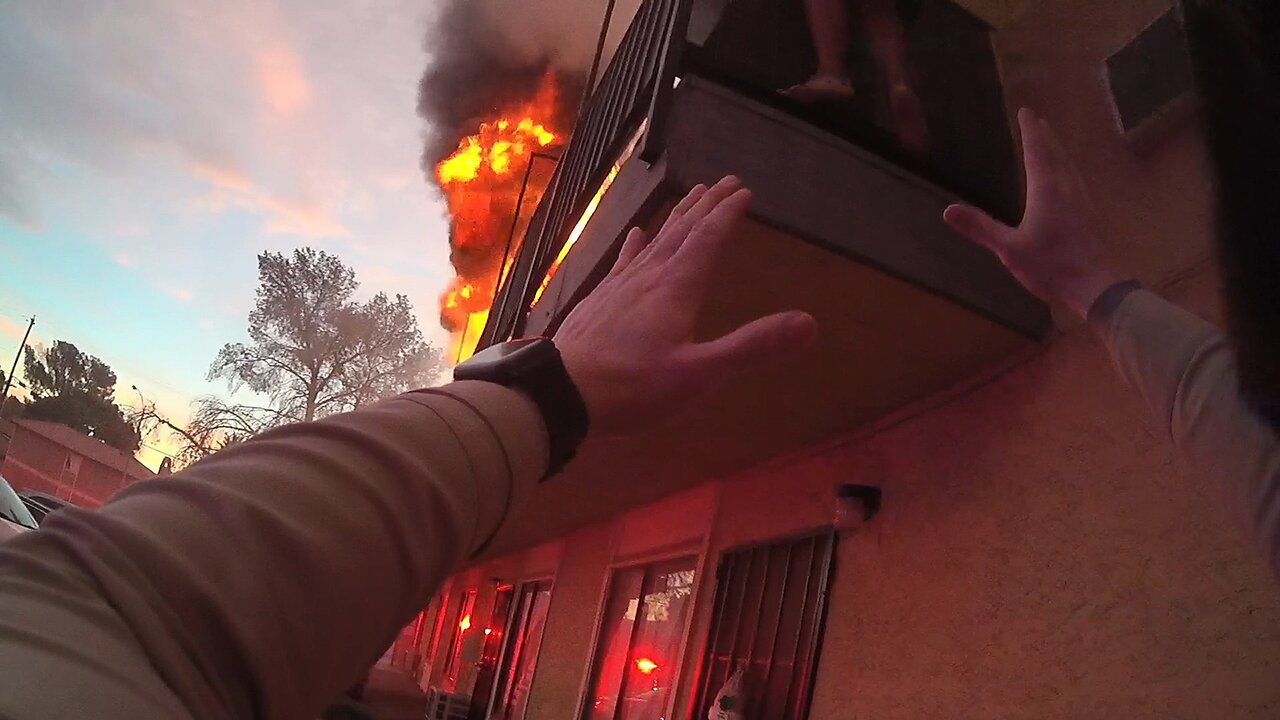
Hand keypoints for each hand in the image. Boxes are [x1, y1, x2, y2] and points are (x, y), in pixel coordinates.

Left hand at [554, 176, 817, 433]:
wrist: (558, 394)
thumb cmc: (632, 387)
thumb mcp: (699, 375)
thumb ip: (752, 348)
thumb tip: (810, 324)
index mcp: (677, 288)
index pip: (708, 240)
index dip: (727, 215)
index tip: (744, 191)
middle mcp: (649, 277)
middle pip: (682, 231)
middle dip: (706, 206)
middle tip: (724, 182)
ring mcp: (620, 286)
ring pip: (655, 241)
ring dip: (677, 217)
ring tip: (691, 196)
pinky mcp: (599, 300)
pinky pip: (625, 260)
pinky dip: (638, 243)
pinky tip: (637, 235)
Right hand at [943, 108, 1126, 318]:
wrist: (1098, 287)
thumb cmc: (1052, 266)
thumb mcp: (1009, 249)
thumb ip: (981, 228)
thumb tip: (948, 209)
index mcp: (1047, 191)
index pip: (1037, 152)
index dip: (1030, 131)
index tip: (1026, 112)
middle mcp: (1068, 190)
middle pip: (1057, 156)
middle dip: (1046, 138)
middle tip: (1039, 123)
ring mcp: (1083, 203)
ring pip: (1070, 168)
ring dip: (1059, 153)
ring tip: (1052, 146)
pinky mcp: (1090, 217)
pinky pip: (1076, 183)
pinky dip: (1067, 172)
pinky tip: (1066, 184)